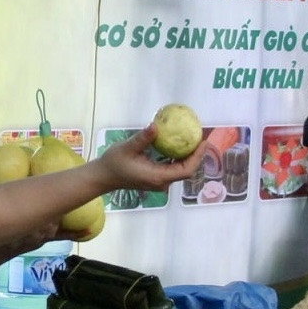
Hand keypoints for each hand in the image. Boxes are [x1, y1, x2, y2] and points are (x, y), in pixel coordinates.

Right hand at [94, 123, 208, 191]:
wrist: (104, 176)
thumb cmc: (114, 163)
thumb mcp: (127, 148)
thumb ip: (143, 138)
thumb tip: (156, 126)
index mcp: (158, 176)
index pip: (185, 170)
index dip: (197, 157)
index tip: (203, 142)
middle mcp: (162, 182)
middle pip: (186, 170)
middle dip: (196, 155)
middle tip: (201, 137)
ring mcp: (159, 181)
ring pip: (180, 170)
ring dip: (189, 156)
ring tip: (194, 139)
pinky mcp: (156, 178)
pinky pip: (172, 168)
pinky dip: (178, 158)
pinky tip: (180, 145)